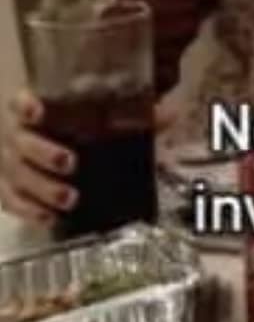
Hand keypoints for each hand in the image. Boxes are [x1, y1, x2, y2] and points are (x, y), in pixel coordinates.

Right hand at [2, 89, 181, 226]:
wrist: (41, 154)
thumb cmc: (71, 133)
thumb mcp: (98, 122)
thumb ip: (134, 117)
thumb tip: (171, 113)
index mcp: (35, 112)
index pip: (20, 104)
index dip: (26, 106)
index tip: (38, 111)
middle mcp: (16, 136)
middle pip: (20, 142)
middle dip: (42, 152)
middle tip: (69, 162)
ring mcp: (7, 164)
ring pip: (16, 175)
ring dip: (41, 188)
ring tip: (69, 198)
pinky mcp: (6, 189)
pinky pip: (10, 201)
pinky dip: (28, 210)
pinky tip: (48, 217)